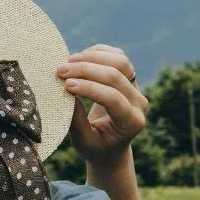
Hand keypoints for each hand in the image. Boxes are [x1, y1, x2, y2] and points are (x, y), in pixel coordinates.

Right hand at [56, 44, 148, 166]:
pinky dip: (97, 52)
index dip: (89, 88)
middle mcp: (139, 103)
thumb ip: (76, 121)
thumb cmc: (95, 146)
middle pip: (117, 75)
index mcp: (132, 123)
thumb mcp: (83, 142)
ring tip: (68, 61)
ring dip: (92, 57)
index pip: (113, 98)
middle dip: (86, 69)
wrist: (110, 145)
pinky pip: (117, 56)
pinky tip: (78, 58)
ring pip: (121, 61)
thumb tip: (65, 92)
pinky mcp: (130, 76)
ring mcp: (137, 87)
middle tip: (60, 71)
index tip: (65, 85)